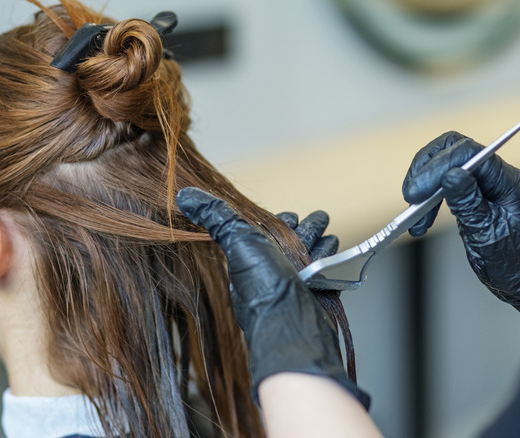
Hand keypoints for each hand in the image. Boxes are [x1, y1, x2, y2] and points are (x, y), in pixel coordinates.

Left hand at [176, 187, 369, 407]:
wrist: (292, 321)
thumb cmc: (262, 286)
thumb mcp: (236, 241)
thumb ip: (215, 216)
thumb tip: (184, 196)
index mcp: (253, 259)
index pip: (266, 234)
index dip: (278, 222)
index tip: (289, 214)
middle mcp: (274, 271)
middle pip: (292, 243)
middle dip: (305, 228)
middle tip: (318, 217)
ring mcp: (297, 283)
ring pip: (311, 254)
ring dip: (320, 239)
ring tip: (326, 229)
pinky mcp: (318, 293)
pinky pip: (326, 271)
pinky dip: (332, 257)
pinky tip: (334, 247)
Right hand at [402, 131, 519, 322]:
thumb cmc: (516, 261)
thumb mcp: (489, 235)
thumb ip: (469, 203)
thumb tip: (451, 176)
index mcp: (507, 181)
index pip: (467, 153)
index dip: (437, 167)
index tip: (417, 192)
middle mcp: (495, 176)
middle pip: (452, 149)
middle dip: (426, 169)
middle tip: (411, 197)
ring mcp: (482, 184)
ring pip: (443, 164)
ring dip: (422, 185)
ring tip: (415, 215)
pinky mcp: (470, 194)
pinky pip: (442, 184)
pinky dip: (426, 198)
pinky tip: (420, 220)